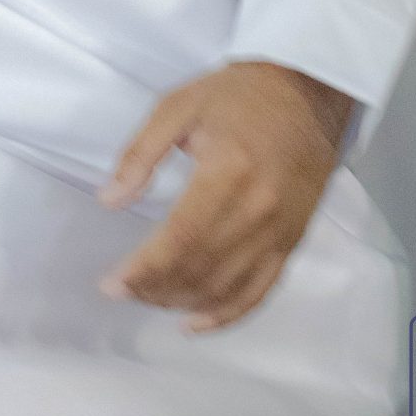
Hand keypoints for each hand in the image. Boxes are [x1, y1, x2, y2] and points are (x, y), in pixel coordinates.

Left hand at [98, 60, 353, 331]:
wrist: (307, 92)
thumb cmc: (237, 95)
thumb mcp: (177, 105)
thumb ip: (140, 153)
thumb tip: (109, 199)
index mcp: (228, 171)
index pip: (179, 238)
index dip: (143, 269)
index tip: (111, 283)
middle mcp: (258, 210)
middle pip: (201, 269)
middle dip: (155, 289)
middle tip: (121, 291)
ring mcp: (280, 232)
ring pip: (227, 288)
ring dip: (183, 303)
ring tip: (149, 299)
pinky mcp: (293, 242)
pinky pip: (260, 292)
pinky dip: (227, 315)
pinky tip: (195, 322)